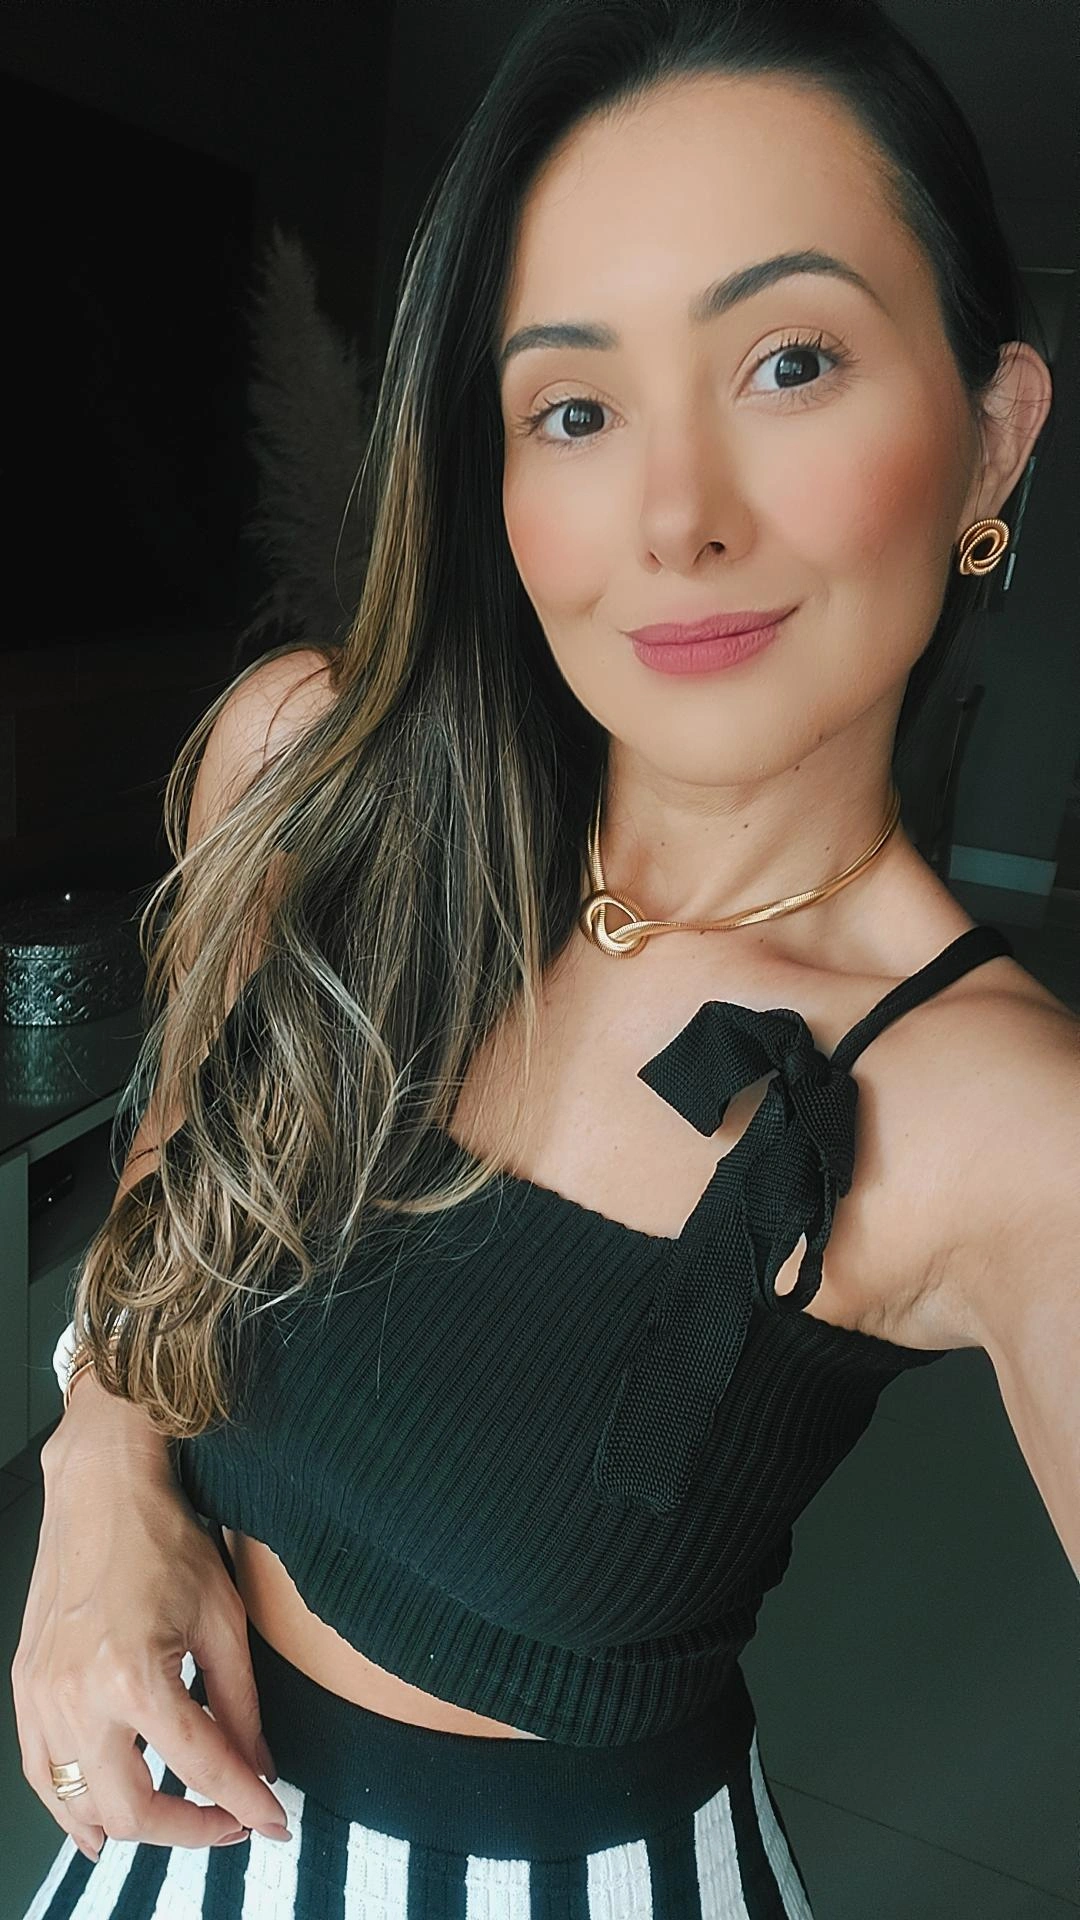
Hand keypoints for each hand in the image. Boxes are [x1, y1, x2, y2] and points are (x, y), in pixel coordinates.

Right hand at [10, 1382, 289, 1860]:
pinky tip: (99, 1823)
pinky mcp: (26, 1689)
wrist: (100, 1491)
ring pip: (82, 1805)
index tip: (274, 1821)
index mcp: (134, 1676)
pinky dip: (72, 1808)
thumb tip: (258, 1768)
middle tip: (232, 1820)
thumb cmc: (163, 1540)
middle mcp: (79, 1698)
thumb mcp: (222, 1619)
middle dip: (190, 1829)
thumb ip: (241, 1705)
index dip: (246, 1804)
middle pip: (134, 1810)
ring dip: (135, 1827)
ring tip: (180, 1824)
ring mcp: (43, 1698)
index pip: (202, 1767)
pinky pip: (42, 1774)